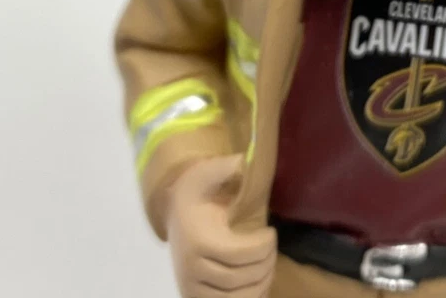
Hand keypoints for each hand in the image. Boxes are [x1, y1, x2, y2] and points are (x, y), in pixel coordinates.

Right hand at [165, 154, 277, 297]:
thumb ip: (224, 167)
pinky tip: (258, 286)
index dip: (262, 247)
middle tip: (273, 249)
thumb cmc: (195, 191)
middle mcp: (192, 268)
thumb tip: (243, 160)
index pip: (238, 254)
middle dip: (264, 264)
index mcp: (198, 240)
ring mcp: (191, 285)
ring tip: (269, 267)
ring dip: (258, 286)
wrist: (172, 212)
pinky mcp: (192, 295)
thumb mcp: (206, 172)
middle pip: (237, 278)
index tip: (272, 232)